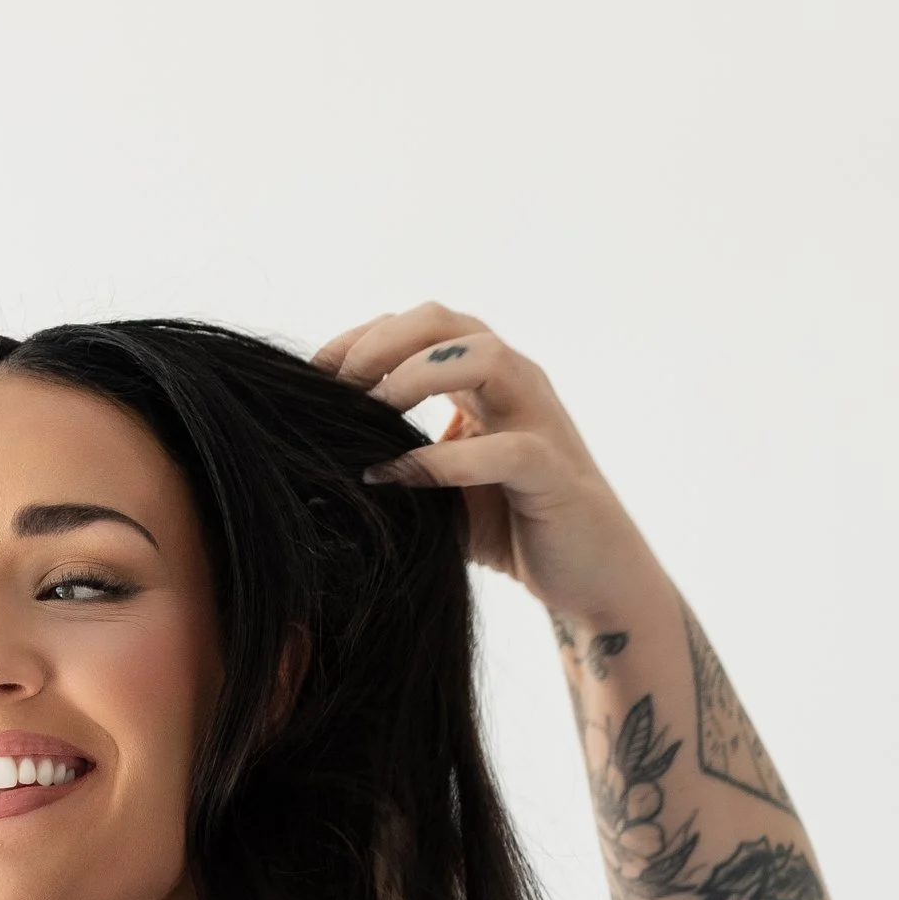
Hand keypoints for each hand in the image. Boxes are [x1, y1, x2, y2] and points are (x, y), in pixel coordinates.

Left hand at [316, 301, 660, 628]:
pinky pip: (506, 450)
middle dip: (381, 342)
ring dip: (415, 375)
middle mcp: (516, 384)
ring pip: (484, 356)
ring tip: (369, 412)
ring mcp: (541, 422)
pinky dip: (446, 461)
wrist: (588, 580)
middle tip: (334, 386)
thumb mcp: (434, 487)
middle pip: (446, 320)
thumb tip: (311, 467)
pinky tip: (398, 477)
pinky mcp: (555, 474)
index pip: (417, 326)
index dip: (360, 338)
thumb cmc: (509, 528)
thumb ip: (389, 462)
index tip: (310, 374)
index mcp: (484, 378)